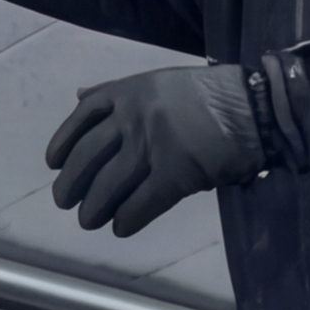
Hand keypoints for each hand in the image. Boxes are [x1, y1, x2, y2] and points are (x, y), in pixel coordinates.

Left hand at [46, 65, 265, 235]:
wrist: (256, 105)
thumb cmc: (212, 94)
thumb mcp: (159, 81)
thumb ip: (118, 92)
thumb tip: (80, 96)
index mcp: (128, 91)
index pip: (82, 118)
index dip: (63, 144)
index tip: (53, 164)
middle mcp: (133, 117)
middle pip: (89, 156)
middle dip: (71, 182)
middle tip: (64, 201)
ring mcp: (153, 146)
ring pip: (109, 184)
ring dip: (94, 207)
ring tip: (88, 220)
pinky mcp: (176, 173)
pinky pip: (142, 203)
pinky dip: (128, 218)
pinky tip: (121, 228)